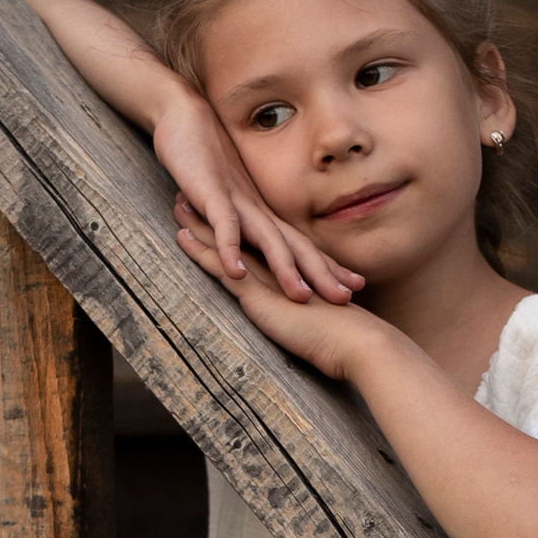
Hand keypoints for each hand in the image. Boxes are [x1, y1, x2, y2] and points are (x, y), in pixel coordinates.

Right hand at [152, 84, 362, 303]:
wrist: (187, 116)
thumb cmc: (209, 159)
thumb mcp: (231, 197)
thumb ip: (243, 222)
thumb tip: (255, 250)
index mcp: (263, 213)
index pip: (301, 245)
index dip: (327, 267)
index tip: (354, 288)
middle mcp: (257, 209)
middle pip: (294, 246)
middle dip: (320, 274)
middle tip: (346, 298)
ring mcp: (236, 201)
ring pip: (266, 239)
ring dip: (284, 269)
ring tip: (300, 296)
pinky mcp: (210, 194)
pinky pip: (224, 225)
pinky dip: (230, 250)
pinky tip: (236, 273)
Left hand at [179, 221, 372, 375]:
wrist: (358, 343)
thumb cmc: (346, 341)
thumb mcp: (321, 324)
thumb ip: (309, 318)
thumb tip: (306, 322)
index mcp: (289, 275)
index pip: (260, 246)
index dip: (242, 229)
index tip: (224, 213)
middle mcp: (277, 270)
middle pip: (241, 235)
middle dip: (218, 215)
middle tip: (196, 193)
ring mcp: (268, 279)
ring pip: (227, 244)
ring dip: (201, 224)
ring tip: (179, 203)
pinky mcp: (259, 295)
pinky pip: (222, 267)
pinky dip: (201, 251)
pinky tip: (180, 236)